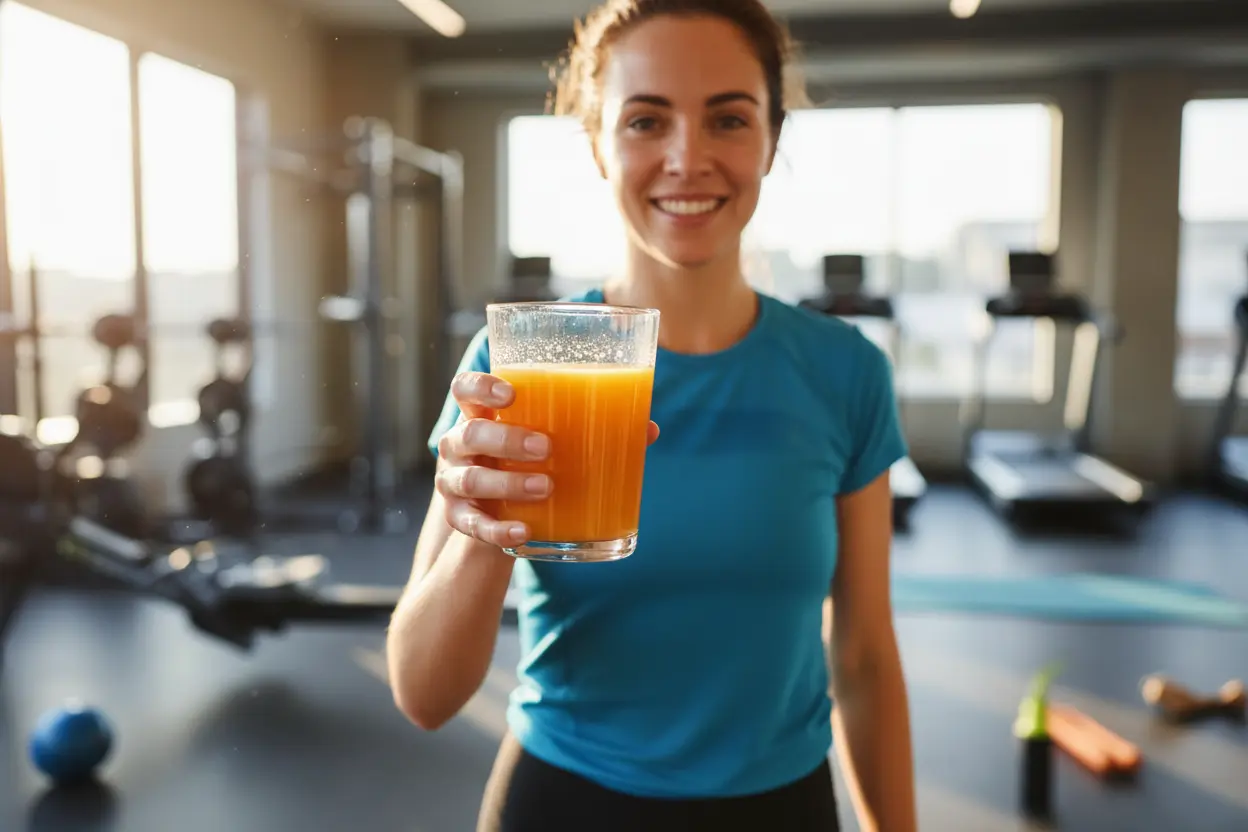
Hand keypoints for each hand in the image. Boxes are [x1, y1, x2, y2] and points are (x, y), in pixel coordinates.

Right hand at [435, 371, 658, 547]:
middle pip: (471, 434)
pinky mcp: (459, 518)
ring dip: (508, 484)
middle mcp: (459, 444)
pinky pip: (472, 525)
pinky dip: (498, 530)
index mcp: (480, 413)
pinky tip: (523, 533)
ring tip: (545, 487)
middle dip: (508, 439)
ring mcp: (454, 482)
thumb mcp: (550, 440)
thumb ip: (591, 429)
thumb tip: (648, 429)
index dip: (481, 386)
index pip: (465, 388)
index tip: (512, 393)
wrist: (498, 512)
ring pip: (470, 480)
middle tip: (547, 448)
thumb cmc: (529, 460)